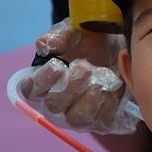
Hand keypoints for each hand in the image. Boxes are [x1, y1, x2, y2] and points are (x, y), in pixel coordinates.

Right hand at [18, 17, 140, 133]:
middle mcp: (58, 103)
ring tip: (102, 75)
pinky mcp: (101, 121)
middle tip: (86, 67)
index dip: (42, 80)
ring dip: (90, 98)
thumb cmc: (90, 40)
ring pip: (76, 119)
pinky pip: (102, 119)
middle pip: (54, 105)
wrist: (120, 46)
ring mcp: (78, 115)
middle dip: (71, 86)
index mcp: (44, 82)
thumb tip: (44, 45)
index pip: (31, 89)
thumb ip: (58, 36)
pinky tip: (116, 84)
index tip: (57, 66)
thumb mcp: (74, 31)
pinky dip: (110, 101)